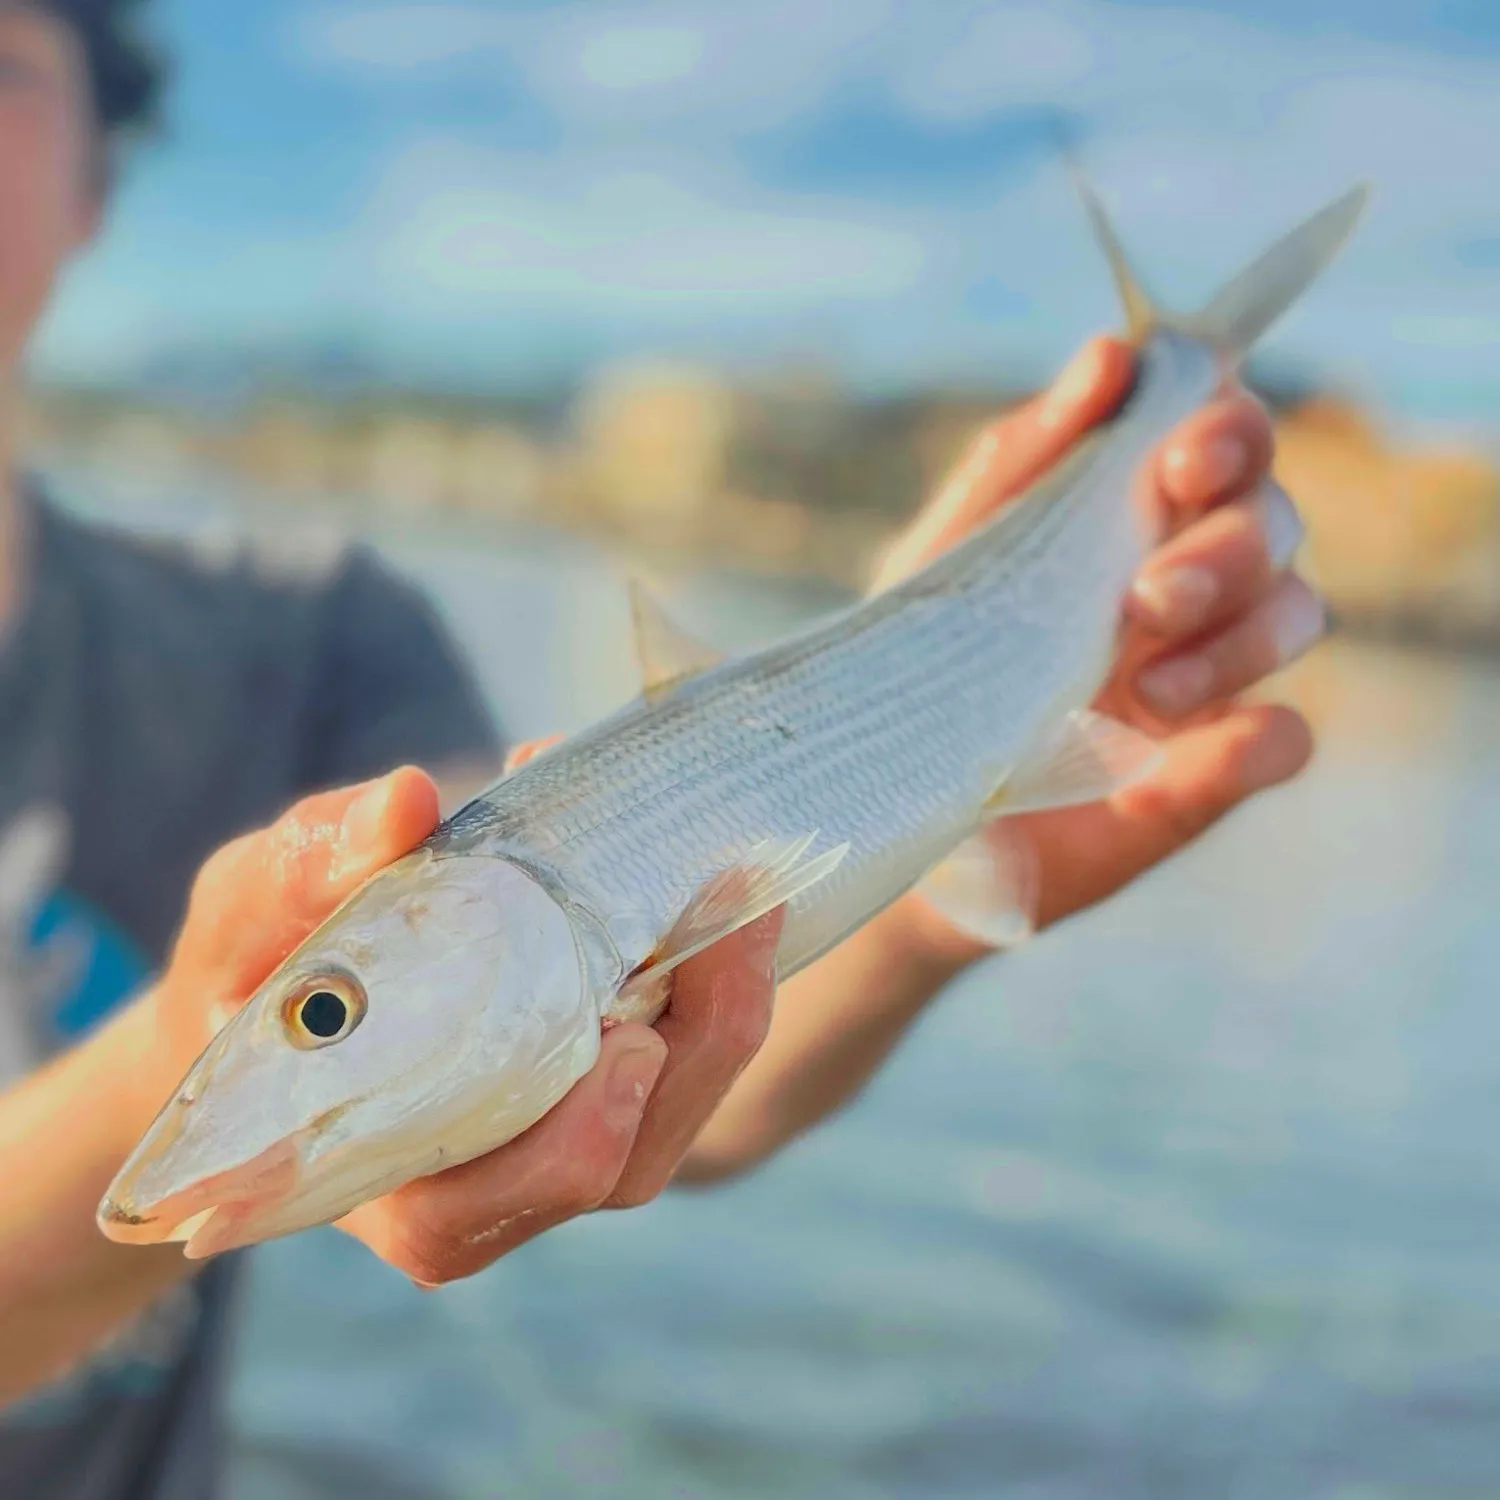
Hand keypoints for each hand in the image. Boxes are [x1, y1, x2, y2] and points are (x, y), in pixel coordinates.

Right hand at [142, 768, 782, 1285]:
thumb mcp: (246, 914)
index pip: (478, 1212)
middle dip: (697, 1052)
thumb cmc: (253, 970)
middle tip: (733, 924)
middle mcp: (479, 1182)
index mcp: (380, 1177)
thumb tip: (405, 801)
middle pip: (617, 1167)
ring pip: (666, 1120)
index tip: (628, 1042)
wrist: (281, 990)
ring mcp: (546, 1139)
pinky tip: (724, 899)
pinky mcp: (589, 1086)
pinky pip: (675, 1065)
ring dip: (724, 1013)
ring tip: (747, 898)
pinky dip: (711, 987)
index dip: (568, 1146)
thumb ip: (303, 872)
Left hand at [876, 336, 1316, 948]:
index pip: (1224, 441)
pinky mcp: (1201, 773)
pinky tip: (1200, 741)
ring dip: (1240, 636)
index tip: (1177, 460)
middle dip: (1227, 546)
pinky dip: (1262, 737)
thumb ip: (1024, 460)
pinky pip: (1283, 740)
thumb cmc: (924, 661)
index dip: (1227, 430)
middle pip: (1274, 522)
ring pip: (1296, 614)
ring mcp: (1202, 677)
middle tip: (1145, 597)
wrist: (888, 801)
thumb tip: (1112, 354)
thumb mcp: (950, 555)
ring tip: (1147, 686)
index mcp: (1130, 519)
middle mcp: (1184, 586)